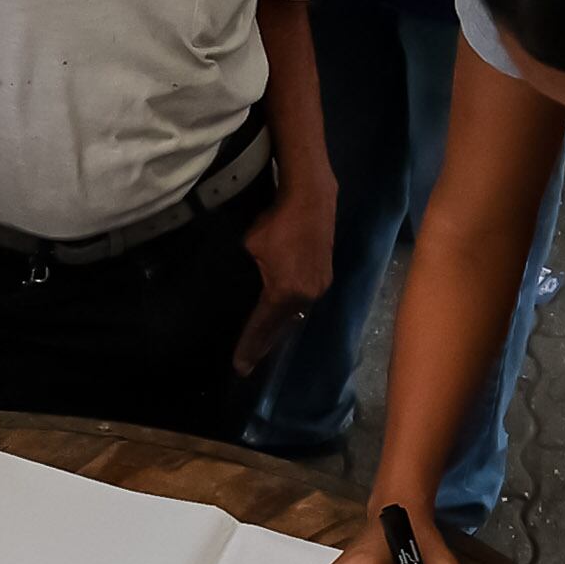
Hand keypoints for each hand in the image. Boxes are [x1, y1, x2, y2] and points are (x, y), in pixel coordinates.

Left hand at [232, 185, 335, 373]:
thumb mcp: (251, 246)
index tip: (239, 367)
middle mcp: (306, 296)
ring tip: (264, 345)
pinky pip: (304, 302)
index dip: (249, 347)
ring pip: (294, 316)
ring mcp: (319, 286)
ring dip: (278, 329)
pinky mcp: (325, 276)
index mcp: (285, 292)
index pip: (262, 326)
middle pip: (280, 328)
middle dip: (264, 345)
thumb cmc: (276, 219)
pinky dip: (290, 312)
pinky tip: (282, 316)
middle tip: (248, 364)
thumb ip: (251, 271)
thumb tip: (252, 279)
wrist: (312, 196)